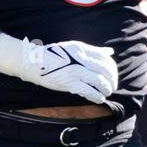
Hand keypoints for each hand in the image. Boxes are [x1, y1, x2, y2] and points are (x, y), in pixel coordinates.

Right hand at [0, 34, 117, 104]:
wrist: (34, 62)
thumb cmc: (55, 55)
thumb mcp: (74, 48)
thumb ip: (93, 51)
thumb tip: (110, 52)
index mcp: (82, 49)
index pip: (106, 59)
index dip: (113, 69)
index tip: (112, 76)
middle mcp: (80, 58)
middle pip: (106, 70)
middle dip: (112, 81)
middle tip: (111, 87)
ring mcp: (75, 71)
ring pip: (100, 81)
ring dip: (106, 89)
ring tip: (106, 93)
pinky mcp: (69, 83)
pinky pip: (89, 91)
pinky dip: (97, 96)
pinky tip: (99, 99)